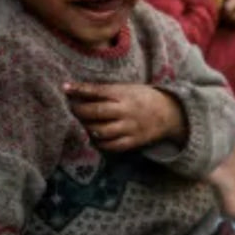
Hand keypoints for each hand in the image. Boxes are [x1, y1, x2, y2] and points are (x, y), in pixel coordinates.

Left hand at [65, 82, 185, 150]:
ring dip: (87, 128)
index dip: (80, 90)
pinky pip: (111, 145)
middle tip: (71, 109)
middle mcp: (126, 111)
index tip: (65, 88)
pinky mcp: (133, 141)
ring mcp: (130, 127)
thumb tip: (76, 92)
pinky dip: (99, 142)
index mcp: (125, 94)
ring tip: (82, 124)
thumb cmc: (142, 98)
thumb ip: (106, 91)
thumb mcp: (127, 89)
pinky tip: (95, 137)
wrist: (169, 113)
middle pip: (96, 112)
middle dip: (79, 111)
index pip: (98, 91)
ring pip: (101, 131)